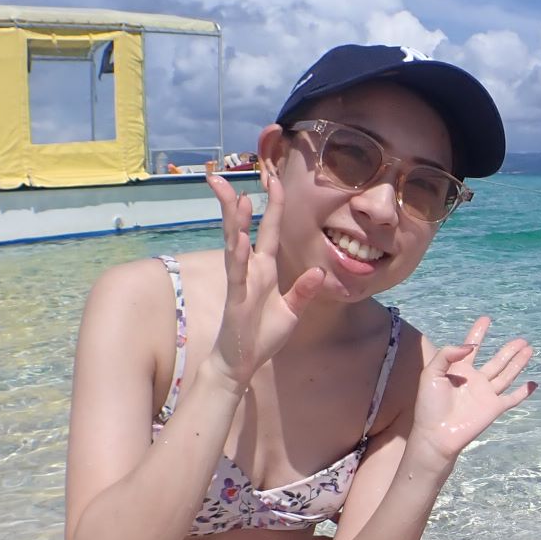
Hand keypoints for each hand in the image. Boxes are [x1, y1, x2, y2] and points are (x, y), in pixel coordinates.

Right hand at [204, 172, 326, 386]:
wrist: (242, 364)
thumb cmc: (262, 336)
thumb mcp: (291, 312)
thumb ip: (304, 291)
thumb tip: (319, 271)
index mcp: (265, 270)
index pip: (270, 231)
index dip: (273, 205)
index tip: (272, 179)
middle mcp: (250, 270)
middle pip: (242, 229)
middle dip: (234, 202)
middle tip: (221, 176)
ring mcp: (240, 283)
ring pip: (235, 246)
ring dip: (236, 223)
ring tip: (238, 197)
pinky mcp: (236, 299)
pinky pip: (237, 274)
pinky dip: (238, 256)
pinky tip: (239, 239)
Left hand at [411, 317, 536, 465]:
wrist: (436, 433)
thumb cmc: (429, 404)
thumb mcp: (430, 373)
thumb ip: (447, 354)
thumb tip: (471, 346)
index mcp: (459, 369)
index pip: (472, 347)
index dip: (478, 332)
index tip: (487, 319)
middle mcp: (475, 379)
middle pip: (497, 360)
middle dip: (509, 349)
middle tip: (522, 339)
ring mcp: (486, 394)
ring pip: (507, 374)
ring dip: (518, 362)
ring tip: (529, 349)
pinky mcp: (494, 408)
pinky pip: (512, 398)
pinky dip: (524, 392)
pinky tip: (534, 383)